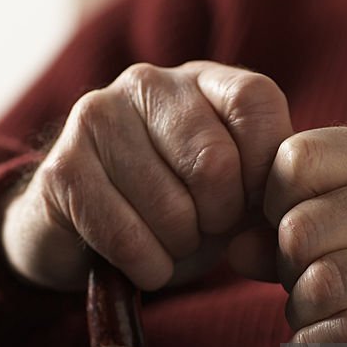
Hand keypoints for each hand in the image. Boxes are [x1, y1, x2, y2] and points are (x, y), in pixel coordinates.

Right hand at [3, 61, 291, 290]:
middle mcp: (148, 83)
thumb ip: (269, 193)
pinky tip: (143, 262)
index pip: (255, 103)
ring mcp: (98, 117)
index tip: (251, 206)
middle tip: (203, 231)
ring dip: (180, 248)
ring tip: (168, 242)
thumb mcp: (234, 195)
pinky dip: (147, 266)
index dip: (263, 170)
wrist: (83, 232)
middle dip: (219, 219)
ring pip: (170, 207)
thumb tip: (284, 213)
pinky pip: (125, 235)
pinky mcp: (62, 167)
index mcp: (203, 79)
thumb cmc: (175, 209)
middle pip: (214, 162)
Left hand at [259, 127, 346, 342]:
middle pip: (299, 230)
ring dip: (302, 312)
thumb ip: (303, 212)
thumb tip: (236, 246)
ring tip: (320, 313)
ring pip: (319, 284)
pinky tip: (326, 344)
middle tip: (304, 281)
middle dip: (286, 268)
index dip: (271, 201)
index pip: (295, 158)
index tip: (286, 226)